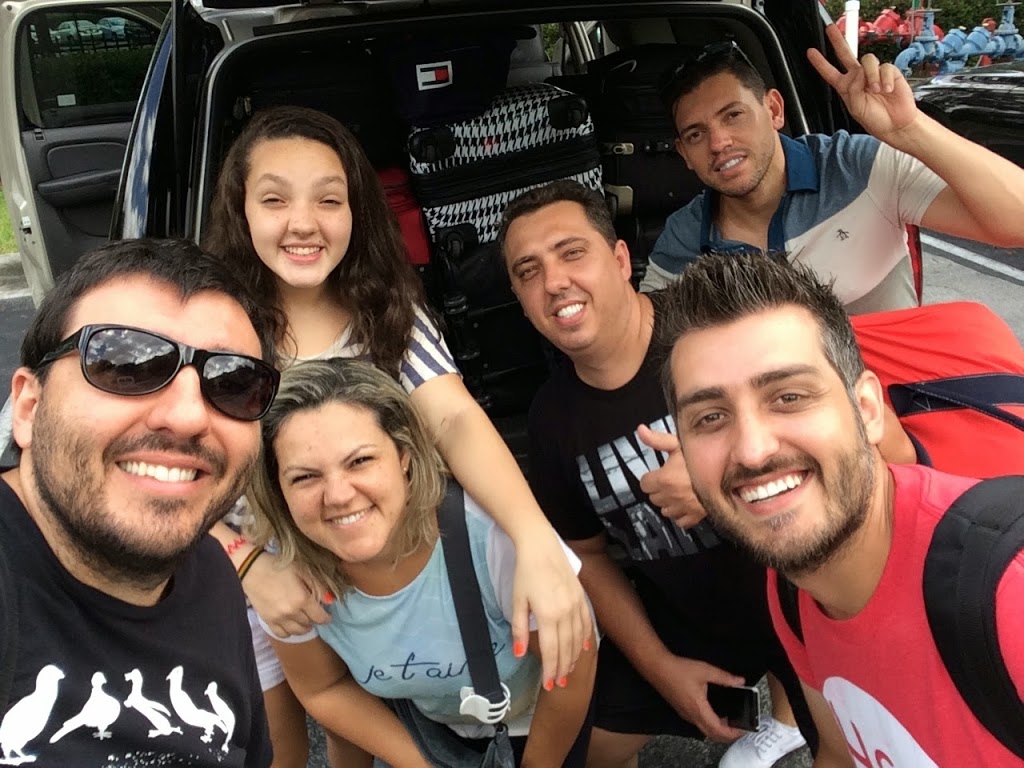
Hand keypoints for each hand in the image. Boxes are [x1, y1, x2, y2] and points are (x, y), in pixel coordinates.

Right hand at [243, 552, 330, 637]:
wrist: (252, 569)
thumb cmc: (279, 566)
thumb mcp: (302, 570)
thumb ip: (318, 586)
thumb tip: (330, 600)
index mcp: (302, 599)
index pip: (320, 617)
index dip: (326, 618)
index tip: (327, 615)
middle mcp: (291, 612)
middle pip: (309, 624)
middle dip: (314, 619)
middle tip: (314, 612)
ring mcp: (278, 619)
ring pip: (297, 631)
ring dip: (304, 626)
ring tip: (304, 618)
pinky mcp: (268, 621)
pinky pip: (282, 634)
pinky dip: (289, 631)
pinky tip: (291, 623)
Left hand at [511, 527, 593, 687]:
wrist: (541, 546)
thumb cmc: (525, 572)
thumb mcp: (517, 601)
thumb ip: (519, 629)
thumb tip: (519, 653)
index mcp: (548, 615)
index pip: (551, 651)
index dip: (550, 670)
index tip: (549, 685)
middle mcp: (566, 612)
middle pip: (566, 648)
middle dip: (563, 668)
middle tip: (559, 685)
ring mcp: (576, 604)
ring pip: (577, 638)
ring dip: (574, 657)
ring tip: (569, 671)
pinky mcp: (581, 596)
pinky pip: (586, 622)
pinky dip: (585, 638)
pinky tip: (583, 648)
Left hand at [637, 425, 707, 528]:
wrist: (730, 473)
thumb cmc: (704, 457)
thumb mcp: (679, 443)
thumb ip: (658, 439)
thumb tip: (641, 431)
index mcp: (665, 478)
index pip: (644, 484)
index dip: (650, 477)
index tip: (658, 473)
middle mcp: (671, 496)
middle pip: (654, 497)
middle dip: (659, 489)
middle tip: (669, 480)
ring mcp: (683, 508)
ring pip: (665, 510)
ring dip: (668, 502)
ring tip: (677, 491)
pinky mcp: (695, 516)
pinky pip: (680, 521)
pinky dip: (681, 514)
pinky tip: (685, 504)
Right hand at [650, 655, 747, 742]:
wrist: (657, 667)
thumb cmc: (678, 669)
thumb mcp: (705, 671)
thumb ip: (724, 677)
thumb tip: (740, 681)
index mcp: (699, 709)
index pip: (719, 730)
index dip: (733, 733)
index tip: (744, 729)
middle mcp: (691, 716)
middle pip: (713, 736)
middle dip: (728, 736)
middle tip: (740, 728)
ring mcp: (685, 715)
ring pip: (705, 731)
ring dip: (718, 731)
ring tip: (730, 721)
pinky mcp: (681, 711)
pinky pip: (698, 724)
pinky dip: (710, 725)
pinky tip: (715, 714)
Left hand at [807, 23, 919, 142]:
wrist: (895, 124)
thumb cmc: (875, 119)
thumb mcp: (856, 108)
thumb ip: (853, 91)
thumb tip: (859, 74)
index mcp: (846, 87)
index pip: (830, 73)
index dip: (820, 63)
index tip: (810, 52)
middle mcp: (859, 78)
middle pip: (846, 54)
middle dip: (838, 41)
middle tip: (830, 29)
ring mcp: (873, 73)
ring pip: (868, 60)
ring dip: (871, 76)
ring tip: (876, 90)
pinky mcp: (890, 72)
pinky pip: (885, 68)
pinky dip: (885, 79)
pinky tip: (887, 89)